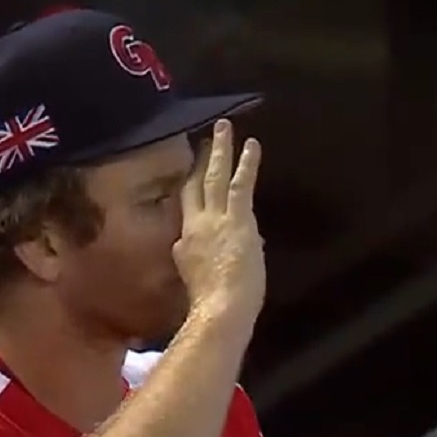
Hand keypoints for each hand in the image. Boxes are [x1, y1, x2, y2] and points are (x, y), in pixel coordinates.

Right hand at [175, 118, 264, 328]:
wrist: (220, 309)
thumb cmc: (211, 305)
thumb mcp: (197, 280)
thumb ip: (200, 261)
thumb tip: (210, 251)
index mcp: (185, 243)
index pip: (185, 209)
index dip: (187, 187)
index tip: (189, 171)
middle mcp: (195, 225)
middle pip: (195, 185)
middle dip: (199, 160)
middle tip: (203, 136)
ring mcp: (216, 219)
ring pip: (215, 176)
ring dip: (220, 150)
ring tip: (224, 128)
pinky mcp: (237, 218)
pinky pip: (241, 183)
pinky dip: (246, 162)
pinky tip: (252, 144)